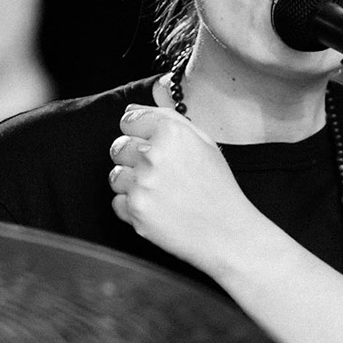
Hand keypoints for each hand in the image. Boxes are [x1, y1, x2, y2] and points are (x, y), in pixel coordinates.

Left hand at [108, 104, 266, 276]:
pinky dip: (133, 206)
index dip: (138, 132)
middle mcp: (154, 155)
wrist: (227, 232)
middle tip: (159, 172)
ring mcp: (142, 184)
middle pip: (118, 147)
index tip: (146, 142)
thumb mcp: (204, 142)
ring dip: (131, 182)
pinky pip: (117, 202)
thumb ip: (167, 119)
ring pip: (116, 175)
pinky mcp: (135, 211)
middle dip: (133, 157)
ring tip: (159, 192)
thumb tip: (131, 110)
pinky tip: (157, 208)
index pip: (129, 120)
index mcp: (172, 133)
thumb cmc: (218, 188)